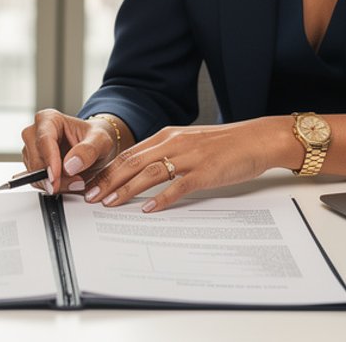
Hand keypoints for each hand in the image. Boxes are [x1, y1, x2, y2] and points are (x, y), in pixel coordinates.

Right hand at [20, 109, 124, 193]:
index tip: (56, 177)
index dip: (50, 161)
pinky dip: (53, 186)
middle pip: (36, 159)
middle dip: (55, 176)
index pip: (44, 140)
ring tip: (77, 182)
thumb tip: (70, 165)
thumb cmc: (96, 138)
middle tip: (77, 183)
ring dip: (55, 183)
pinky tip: (68, 183)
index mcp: (49, 119)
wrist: (96, 147)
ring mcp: (32, 150)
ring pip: (35, 173)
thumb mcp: (101, 141)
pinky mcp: (34, 166)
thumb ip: (88, 151)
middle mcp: (36, 133)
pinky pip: (38, 182)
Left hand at [83, 117, 290, 212]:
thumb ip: (166, 153)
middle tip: (89, 196)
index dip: (106, 169)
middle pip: (132, 162)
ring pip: (149, 173)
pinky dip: (161, 198)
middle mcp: (174, 143)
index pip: (129, 153)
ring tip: (109, 204)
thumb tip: (142, 171)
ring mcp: (189, 157)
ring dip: (126, 189)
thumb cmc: (225, 144)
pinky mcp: (205, 172)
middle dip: (107, 180)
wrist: (256, 139)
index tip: (90, 182)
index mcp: (167, 135)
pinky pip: (178, 186)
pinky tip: (148, 209)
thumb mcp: (189, 143)